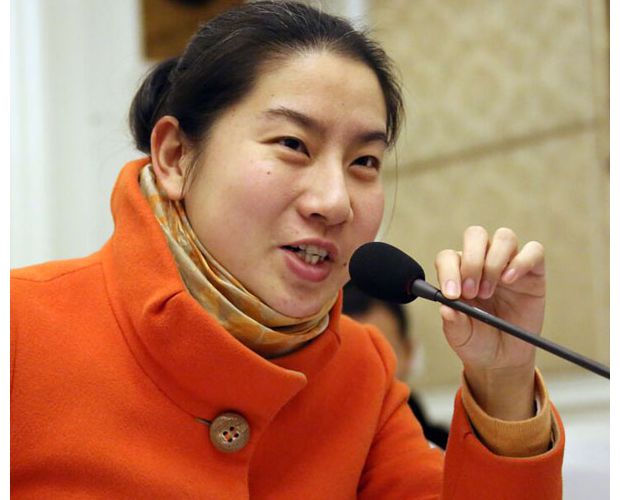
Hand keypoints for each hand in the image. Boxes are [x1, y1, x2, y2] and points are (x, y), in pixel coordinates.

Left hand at [434, 226, 544, 419]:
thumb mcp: (460, 336)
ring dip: (494, 262)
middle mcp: (482, 262)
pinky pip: (534, 251)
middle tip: (471, 292)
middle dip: (472, 260)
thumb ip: (452, 322)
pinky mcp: (533, 272)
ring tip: (489, 292)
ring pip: (504, 237)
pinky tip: (510, 280)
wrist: (503, 358)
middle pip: (475, 235)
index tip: (452, 294)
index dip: (448, 270)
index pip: (449, 257)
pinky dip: (522, 261)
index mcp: (458, 273)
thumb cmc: (477, 340)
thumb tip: (445, 308)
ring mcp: (508, 264)